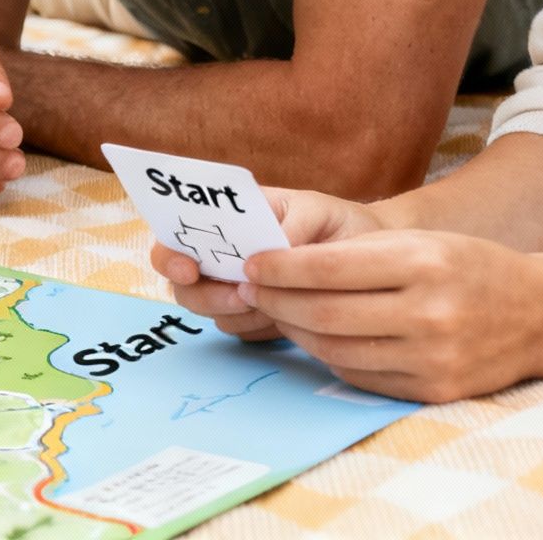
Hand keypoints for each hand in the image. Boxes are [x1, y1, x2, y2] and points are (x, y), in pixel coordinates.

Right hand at [151, 188, 385, 339]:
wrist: (371, 261)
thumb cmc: (338, 224)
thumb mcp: (318, 211)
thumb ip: (293, 225)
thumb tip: (273, 249)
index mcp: (227, 219)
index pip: (176, 234)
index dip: (171, 255)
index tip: (190, 269)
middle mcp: (221, 255)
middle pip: (183, 283)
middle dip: (206, 294)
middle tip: (243, 297)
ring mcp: (234, 287)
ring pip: (209, 311)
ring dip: (235, 313)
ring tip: (271, 306)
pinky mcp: (252, 316)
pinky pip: (238, 330)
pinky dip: (256, 328)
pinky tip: (283, 318)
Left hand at [239, 229, 542, 402]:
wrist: (542, 315)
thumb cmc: (468, 267)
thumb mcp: (422, 242)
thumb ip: (358, 255)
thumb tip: (281, 268)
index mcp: (423, 263)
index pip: (328, 268)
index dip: (280, 268)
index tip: (250, 264)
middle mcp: (430, 313)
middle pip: (325, 313)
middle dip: (276, 301)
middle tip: (250, 289)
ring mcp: (433, 358)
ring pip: (336, 349)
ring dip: (295, 331)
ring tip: (277, 311)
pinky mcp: (434, 391)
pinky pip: (360, 376)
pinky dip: (329, 357)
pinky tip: (315, 337)